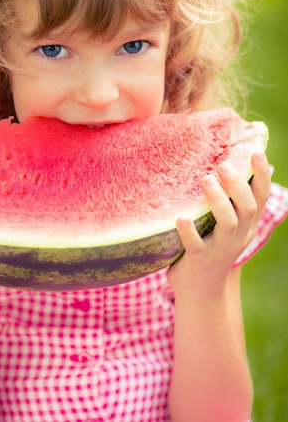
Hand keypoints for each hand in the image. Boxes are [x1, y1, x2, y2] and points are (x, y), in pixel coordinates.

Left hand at [167, 152, 270, 295]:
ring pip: (227, 223)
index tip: (256, 152)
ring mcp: (220, 249)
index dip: (261, 175)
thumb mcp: (226, 225)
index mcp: (246, 224)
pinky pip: (196, 245)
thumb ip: (228, 201)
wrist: (201, 292)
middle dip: (237, 185)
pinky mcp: (199, 260)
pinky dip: (189, 231)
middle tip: (223, 164)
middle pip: (247, 207)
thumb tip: (225, 162)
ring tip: (206, 180)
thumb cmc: (211, 246)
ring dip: (218, 201)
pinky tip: (181, 218)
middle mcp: (238, 236)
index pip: (260, 196)